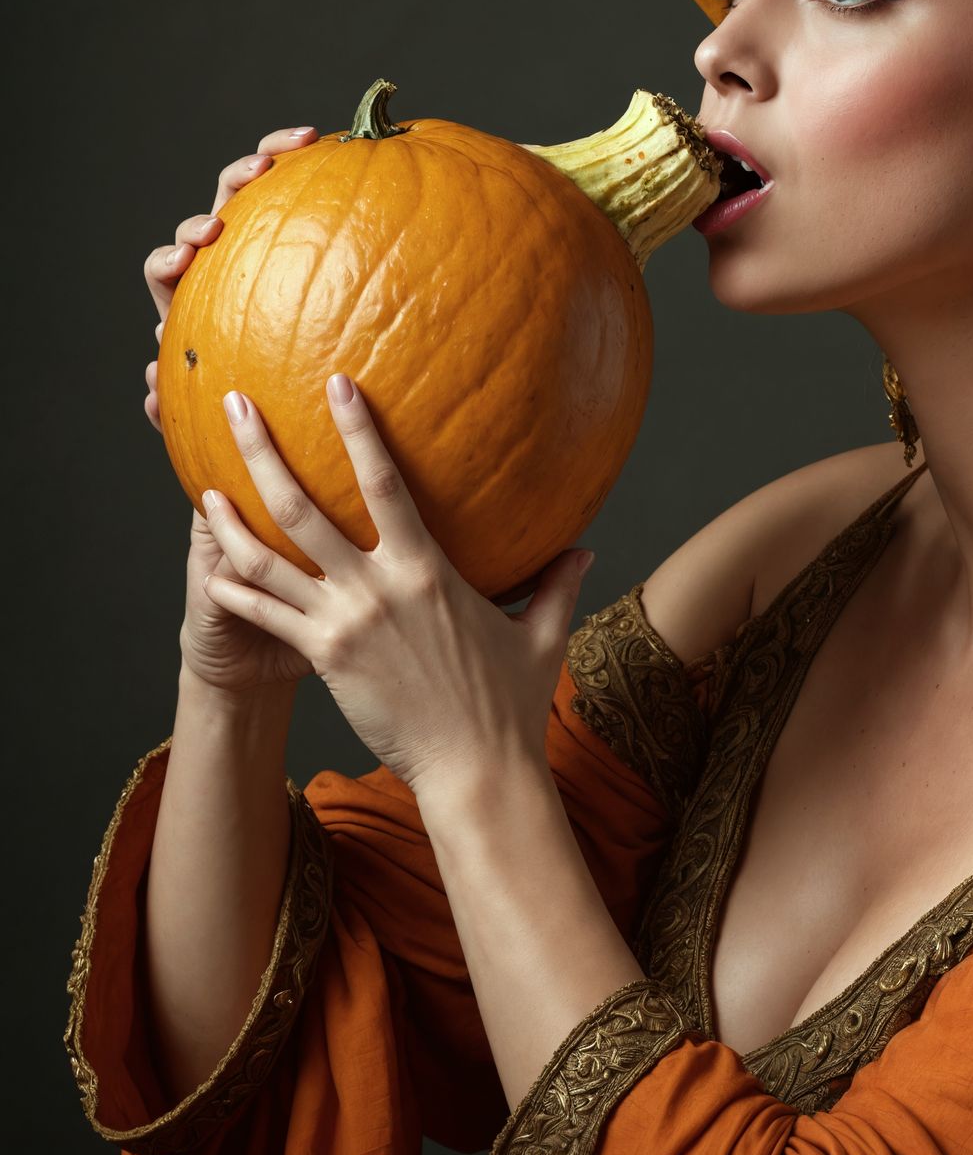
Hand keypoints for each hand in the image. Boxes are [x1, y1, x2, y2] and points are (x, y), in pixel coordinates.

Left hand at [143, 124, 319, 433]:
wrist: (285, 392)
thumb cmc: (243, 393)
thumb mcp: (210, 405)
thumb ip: (179, 400)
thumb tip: (153, 383)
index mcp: (192, 298)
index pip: (165, 266)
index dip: (171, 256)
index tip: (190, 256)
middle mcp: (223, 261)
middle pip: (213, 207)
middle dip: (225, 190)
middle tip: (256, 178)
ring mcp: (259, 242)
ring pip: (255, 189)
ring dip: (267, 159)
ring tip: (299, 143)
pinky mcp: (300, 228)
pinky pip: (307, 192)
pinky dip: (315, 168)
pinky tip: (340, 149)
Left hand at [196, 374, 594, 796]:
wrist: (475, 769)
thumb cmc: (510, 703)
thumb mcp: (541, 634)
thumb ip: (557, 583)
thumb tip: (585, 548)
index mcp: (428, 569)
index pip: (384, 482)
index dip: (357, 430)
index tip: (336, 386)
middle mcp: (379, 587)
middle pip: (303, 508)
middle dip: (263, 453)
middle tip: (236, 408)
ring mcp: (345, 624)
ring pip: (268, 560)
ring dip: (230, 520)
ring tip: (204, 488)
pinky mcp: (324, 660)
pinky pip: (266, 616)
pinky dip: (234, 589)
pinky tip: (211, 568)